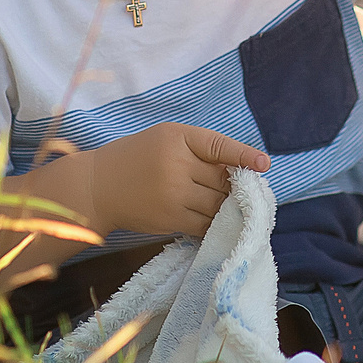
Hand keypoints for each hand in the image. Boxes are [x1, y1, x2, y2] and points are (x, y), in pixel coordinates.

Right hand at [82, 122, 270, 237]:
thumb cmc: (136, 157)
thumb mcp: (165, 139)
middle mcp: (176, 165)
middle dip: (234, 184)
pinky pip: (206, 224)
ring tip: (230, 204)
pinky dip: (216, 223)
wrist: (98, 187)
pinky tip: (218, 220)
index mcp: (176, 138)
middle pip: (222, 179)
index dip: (243, 155)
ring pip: (218, 203)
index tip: (263, 164)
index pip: (218, 146)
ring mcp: (174, 194)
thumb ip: (199, 148)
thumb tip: (240, 166)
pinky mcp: (171, 219)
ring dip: (228, 205)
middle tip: (239, 187)